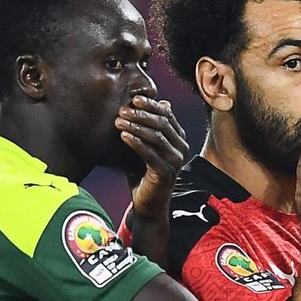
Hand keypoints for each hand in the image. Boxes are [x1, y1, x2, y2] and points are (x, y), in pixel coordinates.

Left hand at [118, 95, 188, 221]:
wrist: (148, 203)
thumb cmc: (143, 172)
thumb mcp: (145, 146)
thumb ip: (146, 128)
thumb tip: (142, 105)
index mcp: (179, 139)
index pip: (167, 115)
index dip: (151, 105)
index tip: (133, 98)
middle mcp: (181, 148)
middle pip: (163, 123)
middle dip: (141, 114)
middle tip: (122, 109)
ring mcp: (175, 161)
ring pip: (157, 136)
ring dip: (136, 126)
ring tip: (118, 121)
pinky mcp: (165, 172)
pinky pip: (150, 153)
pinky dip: (136, 142)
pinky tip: (123, 136)